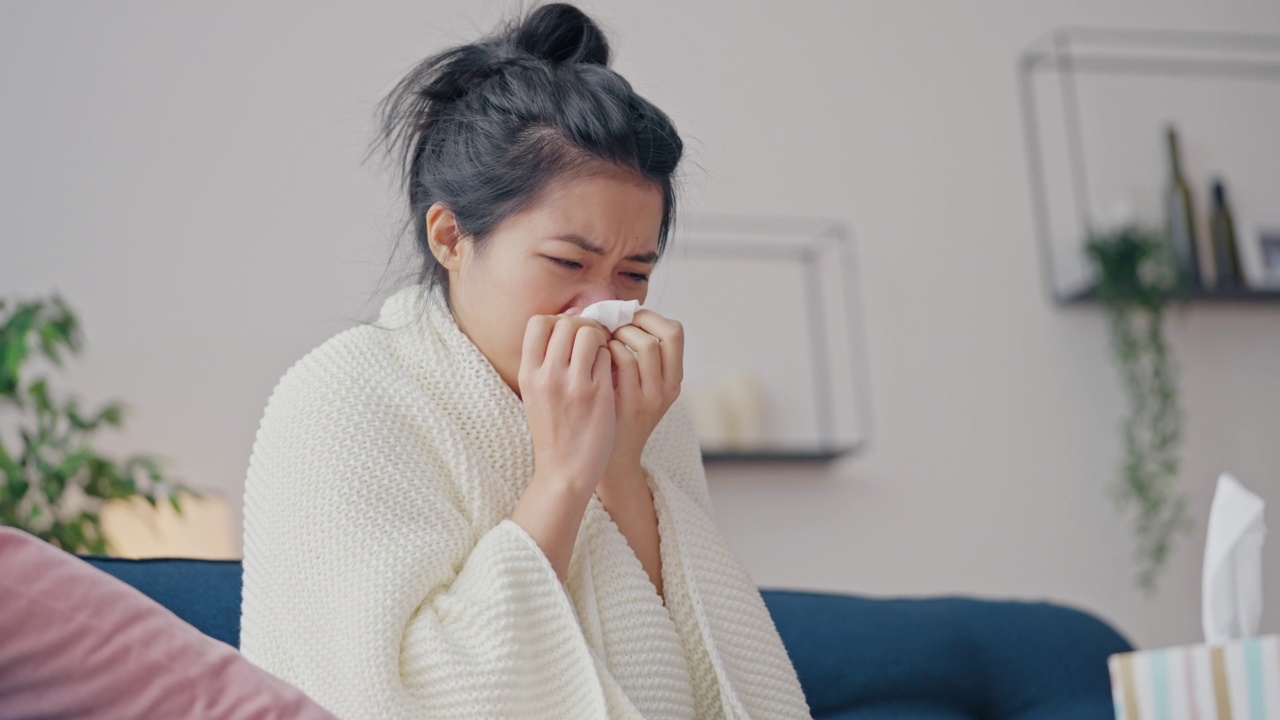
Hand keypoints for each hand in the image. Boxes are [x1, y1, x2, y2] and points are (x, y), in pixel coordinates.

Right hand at [518, 313, 615, 492]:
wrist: (565, 471)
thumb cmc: (552, 431)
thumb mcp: (534, 393)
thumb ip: (544, 361)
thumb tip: (565, 323)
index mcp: (528, 374)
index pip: (538, 322)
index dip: (557, 321)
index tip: (568, 335)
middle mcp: (548, 376)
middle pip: (567, 323)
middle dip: (583, 326)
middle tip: (591, 342)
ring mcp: (574, 384)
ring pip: (591, 334)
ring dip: (600, 339)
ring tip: (601, 355)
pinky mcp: (599, 394)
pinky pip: (608, 356)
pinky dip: (611, 358)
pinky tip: (608, 373)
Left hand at [604, 309, 683, 473]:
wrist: (610, 460)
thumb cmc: (617, 415)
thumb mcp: (638, 387)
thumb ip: (636, 358)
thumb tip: (618, 315)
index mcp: (673, 380)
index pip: (675, 332)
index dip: (650, 318)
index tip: (627, 319)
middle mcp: (668, 388)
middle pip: (665, 334)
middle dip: (636, 323)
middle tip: (614, 326)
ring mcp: (650, 397)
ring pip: (645, 344)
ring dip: (620, 334)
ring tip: (604, 341)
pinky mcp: (629, 404)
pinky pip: (622, 362)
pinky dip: (607, 351)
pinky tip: (594, 358)